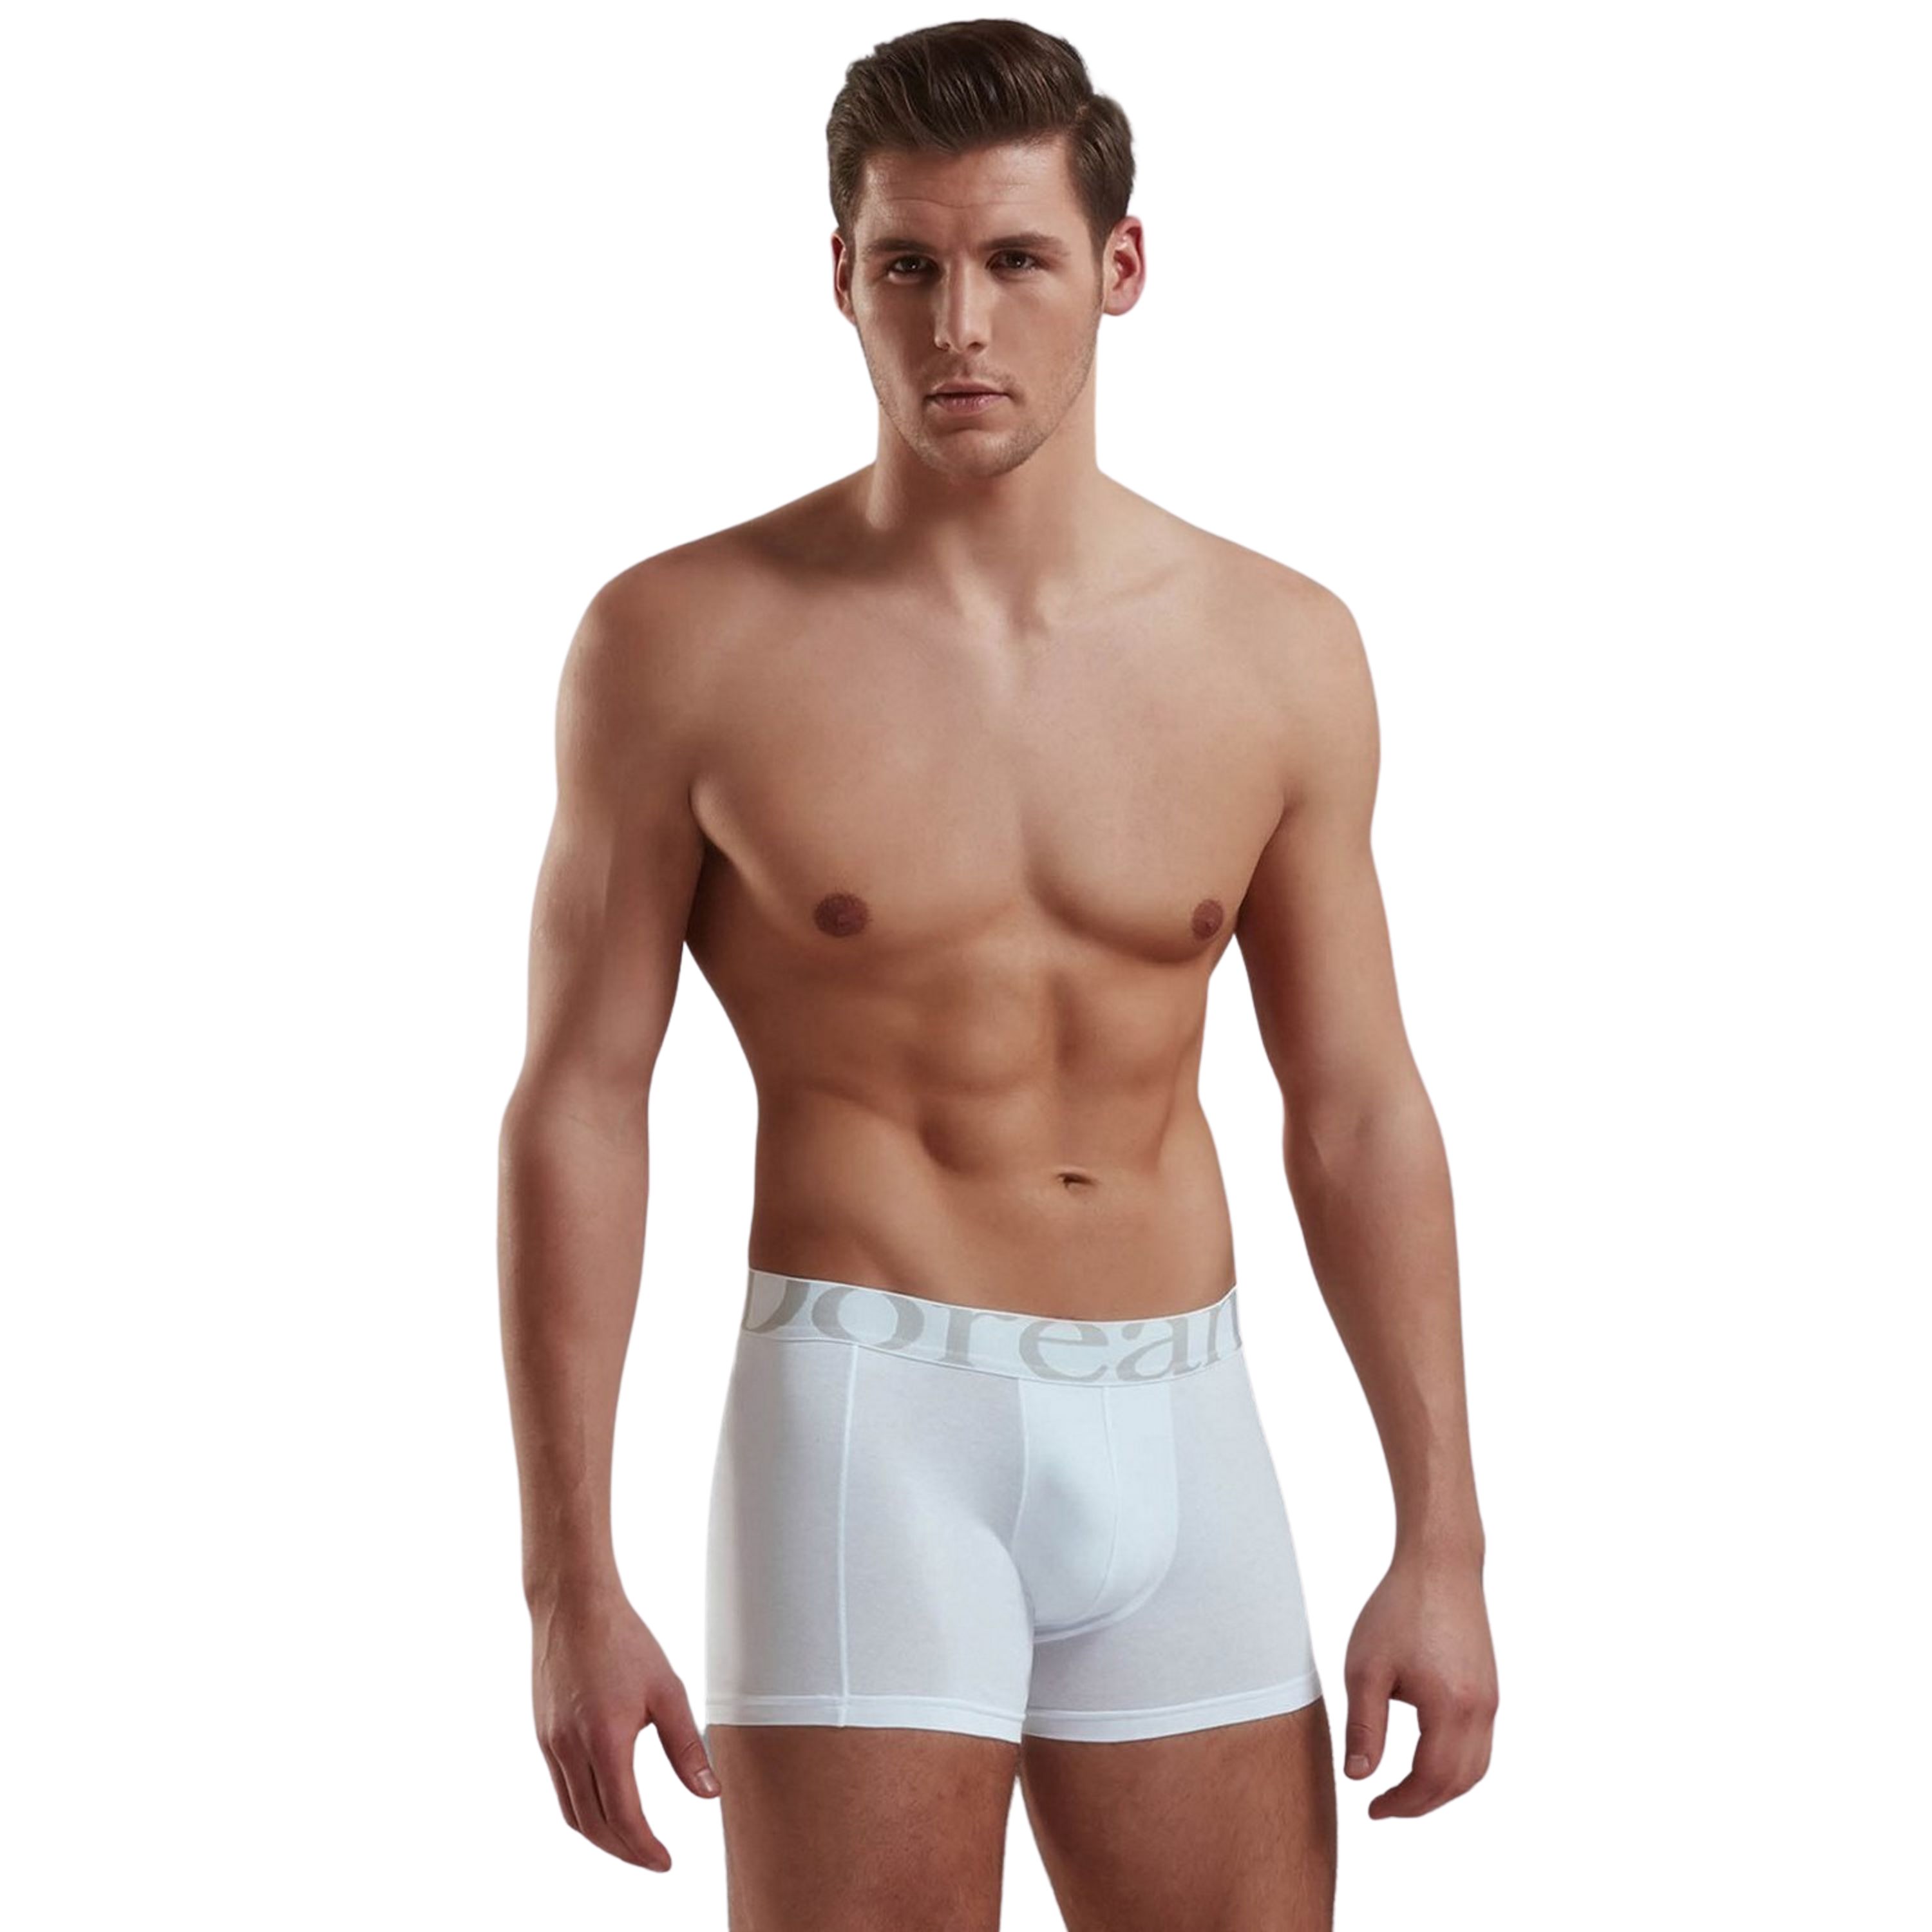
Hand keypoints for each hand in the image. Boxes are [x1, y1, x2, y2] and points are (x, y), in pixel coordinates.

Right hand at [530, 1583, 720, 1868]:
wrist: (573, 1605)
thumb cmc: (623, 1640)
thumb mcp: (667, 1690)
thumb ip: (686, 1746)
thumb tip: (709, 1794)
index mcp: (604, 1739)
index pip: (623, 1816)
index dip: (644, 1847)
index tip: (665, 1861)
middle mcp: (570, 1748)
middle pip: (594, 1825)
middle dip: (624, 1851)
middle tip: (652, 1859)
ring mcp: (551, 1743)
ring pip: (572, 1813)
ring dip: (601, 1836)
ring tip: (631, 1841)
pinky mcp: (543, 1734)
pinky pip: (560, 1788)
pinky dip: (582, 1810)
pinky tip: (604, 1804)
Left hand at [1342, 1547, 1496, 1817]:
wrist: (1441, 1564)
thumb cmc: (1399, 1608)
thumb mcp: (1366, 1668)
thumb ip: (1365, 1726)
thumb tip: (1360, 1777)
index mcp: (1451, 1707)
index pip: (1431, 1780)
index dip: (1402, 1804)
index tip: (1372, 1809)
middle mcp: (1481, 1709)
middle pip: (1459, 1782)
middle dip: (1422, 1804)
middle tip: (1385, 1807)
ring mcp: (1491, 1699)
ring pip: (1476, 1768)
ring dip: (1442, 1789)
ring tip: (1404, 1791)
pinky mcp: (1489, 1688)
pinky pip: (1480, 1745)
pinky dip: (1456, 1765)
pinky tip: (1426, 1759)